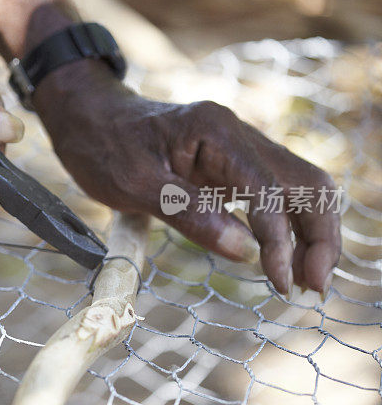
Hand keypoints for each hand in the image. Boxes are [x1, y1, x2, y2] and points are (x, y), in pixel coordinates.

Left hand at [33, 60, 340, 295]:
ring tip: (308, 281)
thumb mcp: (134, 184)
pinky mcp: (229, 165)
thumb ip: (189, 213)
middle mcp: (237, 134)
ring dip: (310, 233)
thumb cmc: (102, 146)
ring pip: (297, 188)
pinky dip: (287, 226)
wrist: (86, 117)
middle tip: (315, 287)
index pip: (268, 189)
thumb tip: (245, 251)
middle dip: (318, 235)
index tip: (280, 281)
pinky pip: (273, 194)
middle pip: (304, 182)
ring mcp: (237, 149)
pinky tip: (285, 258)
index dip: (280, 239)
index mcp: (216, 130)